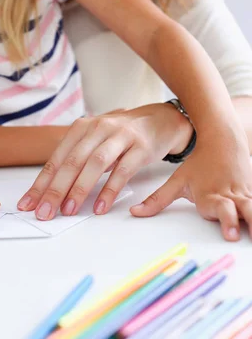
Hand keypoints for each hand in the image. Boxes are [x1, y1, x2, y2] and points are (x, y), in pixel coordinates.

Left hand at [17, 103, 191, 219]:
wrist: (160, 120)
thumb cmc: (122, 135)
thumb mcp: (96, 140)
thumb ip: (77, 158)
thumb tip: (50, 190)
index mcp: (82, 127)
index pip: (57, 158)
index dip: (41, 182)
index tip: (28, 204)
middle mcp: (99, 128)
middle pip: (72, 161)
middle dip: (55, 189)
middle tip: (43, 212)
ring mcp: (121, 136)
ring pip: (95, 163)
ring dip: (79, 189)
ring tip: (68, 211)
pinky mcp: (141, 147)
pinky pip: (123, 171)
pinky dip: (110, 190)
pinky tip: (100, 207)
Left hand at [131, 131, 251, 241]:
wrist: (221, 140)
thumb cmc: (199, 164)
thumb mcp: (177, 181)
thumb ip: (157, 200)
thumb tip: (135, 213)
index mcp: (211, 197)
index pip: (221, 210)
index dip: (226, 221)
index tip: (229, 234)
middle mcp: (230, 198)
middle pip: (243, 211)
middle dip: (243, 222)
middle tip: (240, 234)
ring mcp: (245, 196)